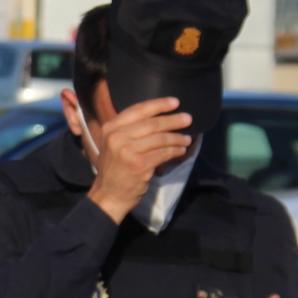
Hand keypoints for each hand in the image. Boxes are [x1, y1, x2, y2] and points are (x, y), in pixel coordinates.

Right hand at [85, 97, 195, 224]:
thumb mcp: (115, 144)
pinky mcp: (139, 165)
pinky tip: (181, 150)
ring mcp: (127, 151)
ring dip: (177, 138)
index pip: (138, 110)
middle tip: (188, 119)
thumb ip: (130, 130)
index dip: (158, 104)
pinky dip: (175, 151)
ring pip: (160, 138)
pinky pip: (163, 153)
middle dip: (173, 120)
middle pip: (152, 123)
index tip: (175, 102)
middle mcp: (117, 137)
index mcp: (111, 128)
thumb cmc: (115, 168)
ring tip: (186, 138)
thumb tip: (160, 118)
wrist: (109, 195)